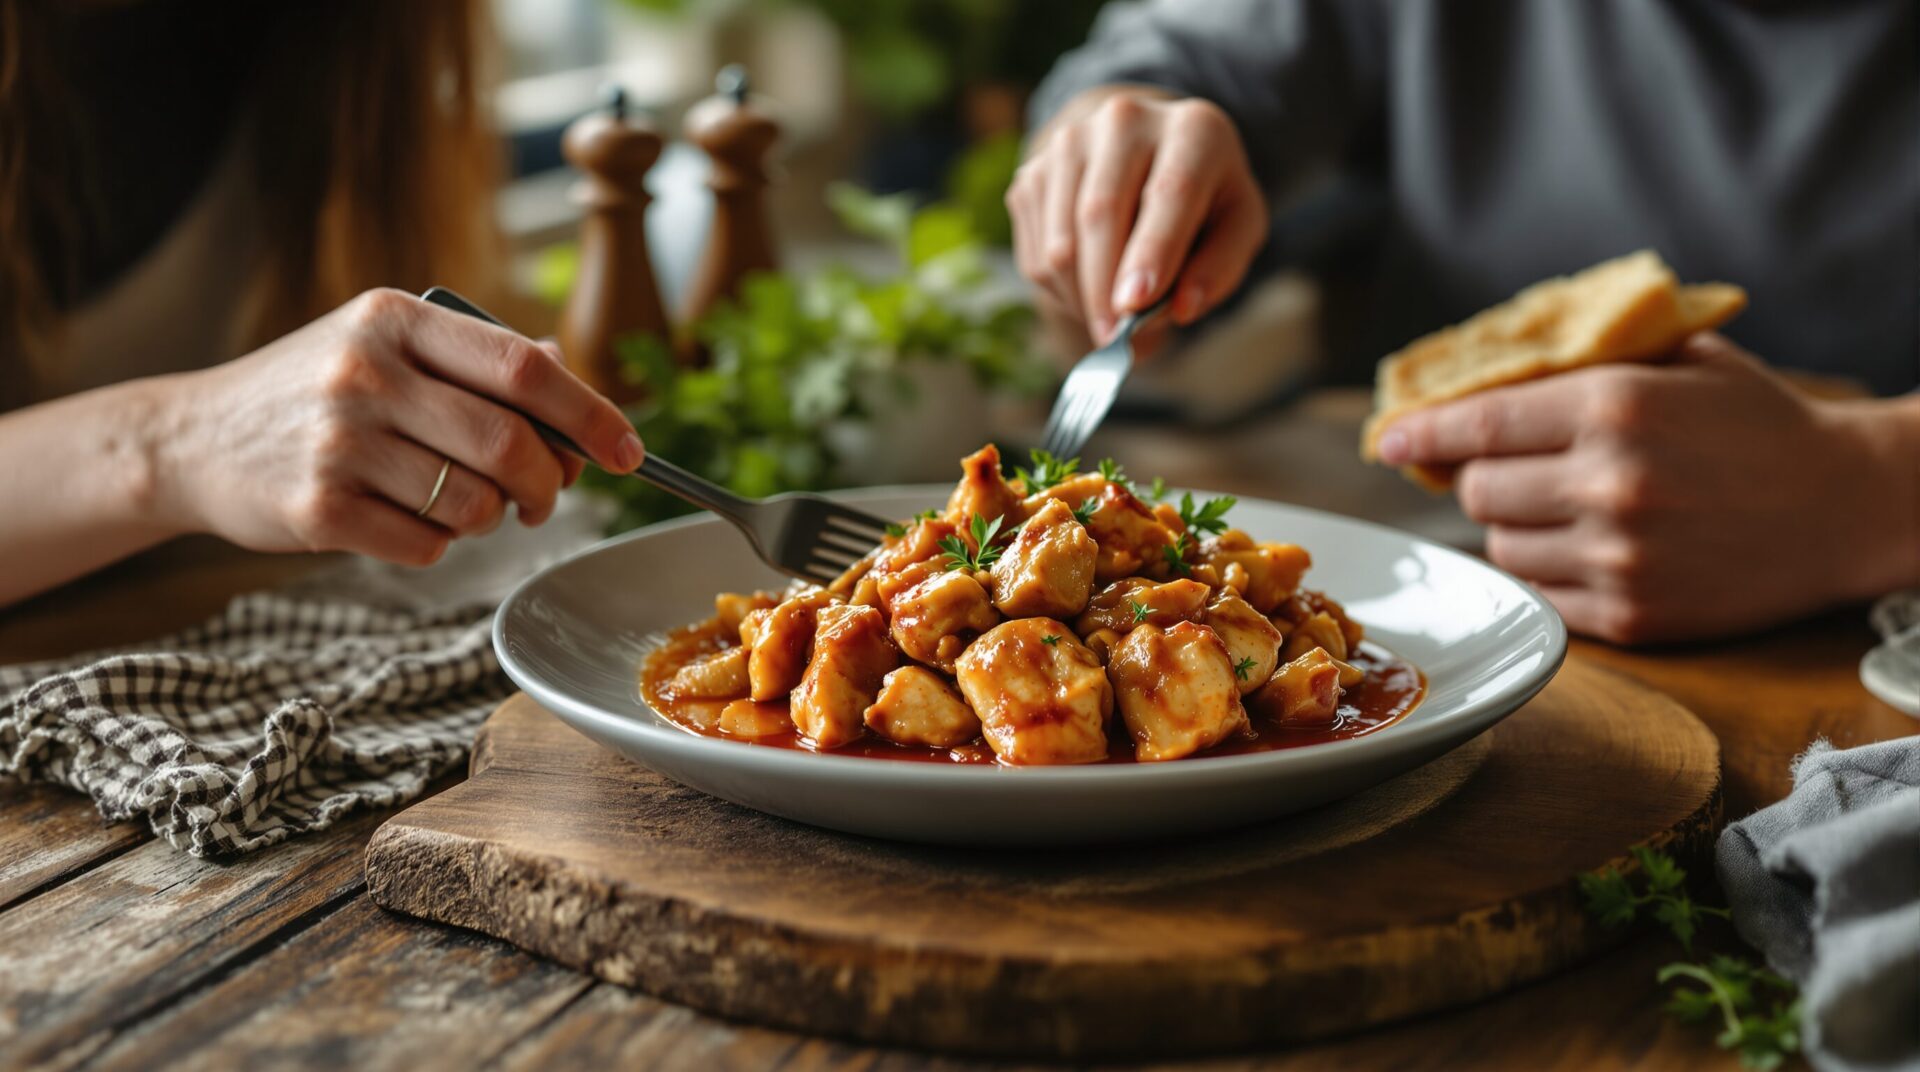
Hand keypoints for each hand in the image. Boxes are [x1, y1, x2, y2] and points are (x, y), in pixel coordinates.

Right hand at [153, 289, 643, 565]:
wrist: (194, 438)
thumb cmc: (317, 392)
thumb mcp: (387, 346)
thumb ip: (478, 359)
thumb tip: (569, 375)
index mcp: (397, 319)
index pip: (526, 368)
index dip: (592, 415)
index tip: (628, 451)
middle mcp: (367, 372)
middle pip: (511, 443)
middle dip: (549, 484)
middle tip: (544, 498)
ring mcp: (339, 441)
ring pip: (475, 503)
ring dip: (490, 519)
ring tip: (461, 505)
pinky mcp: (317, 508)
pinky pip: (427, 545)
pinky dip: (437, 544)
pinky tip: (405, 520)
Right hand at [1006, 86, 1267, 352]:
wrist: (1151, 153)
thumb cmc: (1204, 201)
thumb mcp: (1238, 227)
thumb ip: (1219, 268)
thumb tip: (1181, 308)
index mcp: (1194, 129)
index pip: (1169, 192)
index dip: (1151, 252)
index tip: (1134, 305)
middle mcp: (1125, 120)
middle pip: (1099, 213)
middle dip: (1103, 288)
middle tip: (1113, 339)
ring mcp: (1069, 142)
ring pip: (1059, 241)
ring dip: (1080, 297)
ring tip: (1109, 319)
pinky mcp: (1032, 171)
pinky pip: (1035, 251)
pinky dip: (1060, 289)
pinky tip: (1089, 290)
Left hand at [1377, 334, 1917, 642]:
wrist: (1848, 506)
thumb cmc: (1757, 422)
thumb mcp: (1678, 362)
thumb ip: (1581, 366)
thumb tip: (1474, 378)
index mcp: (1615, 406)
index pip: (1478, 423)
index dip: (1423, 432)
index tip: (1390, 440)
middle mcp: (1609, 482)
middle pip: (1477, 491)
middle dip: (1482, 478)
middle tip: (1514, 469)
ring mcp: (1619, 556)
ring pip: (1501, 546)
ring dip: (1515, 527)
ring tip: (1567, 507)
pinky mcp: (1632, 616)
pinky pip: (1541, 593)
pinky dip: (1550, 571)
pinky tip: (1590, 547)